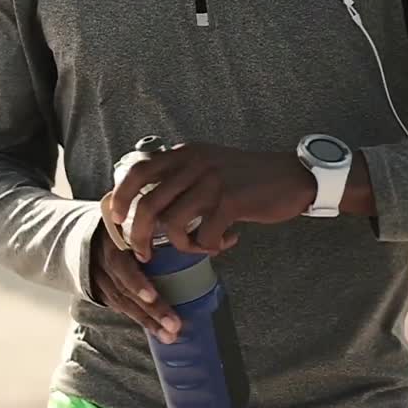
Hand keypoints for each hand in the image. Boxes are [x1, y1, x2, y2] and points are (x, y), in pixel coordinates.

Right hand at [90, 225, 183, 342]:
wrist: (87, 234)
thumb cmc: (122, 225)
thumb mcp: (131, 219)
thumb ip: (150, 226)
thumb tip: (192, 236)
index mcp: (111, 243)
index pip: (120, 266)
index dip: (135, 283)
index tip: (151, 297)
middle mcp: (103, 265)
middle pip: (125, 291)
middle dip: (151, 310)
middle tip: (174, 326)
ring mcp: (100, 281)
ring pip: (123, 305)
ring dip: (148, 322)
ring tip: (169, 336)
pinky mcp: (101, 293)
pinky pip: (121, 309)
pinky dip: (141, 320)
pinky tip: (159, 331)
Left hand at [108, 143, 315, 259]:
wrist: (292, 176)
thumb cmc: (247, 178)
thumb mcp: (208, 165)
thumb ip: (180, 176)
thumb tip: (148, 203)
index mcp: (184, 154)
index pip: (137, 173)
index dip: (121, 198)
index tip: (116, 220)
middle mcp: (193, 163)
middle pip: (147, 205)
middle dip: (138, 236)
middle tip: (144, 253)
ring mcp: (211, 181)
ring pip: (173, 224)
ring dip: (182, 245)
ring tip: (201, 246)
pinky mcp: (230, 201)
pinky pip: (204, 235)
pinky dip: (211, 246)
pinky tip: (226, 242)